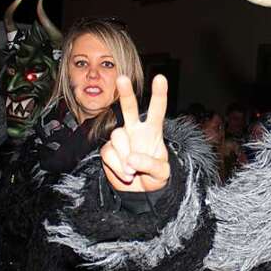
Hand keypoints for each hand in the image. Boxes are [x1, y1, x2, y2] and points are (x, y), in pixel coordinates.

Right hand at [101, 75, 170, 192]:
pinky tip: (125, 174)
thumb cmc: (155, 177)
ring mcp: (120, 138)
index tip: (160, 78)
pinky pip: (109, 153)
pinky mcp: (108, 150)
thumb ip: (150, 164)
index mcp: (153, 130)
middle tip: (122, 79)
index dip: (159, 94)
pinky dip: (117, 167)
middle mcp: (135, 130)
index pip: (157, 110)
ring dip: (124, 157)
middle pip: (130, 108)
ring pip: (117, 136)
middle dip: (126, 93)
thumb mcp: (162, 173)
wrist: (140, 193)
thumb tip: (131, 159)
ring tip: (132, 173)